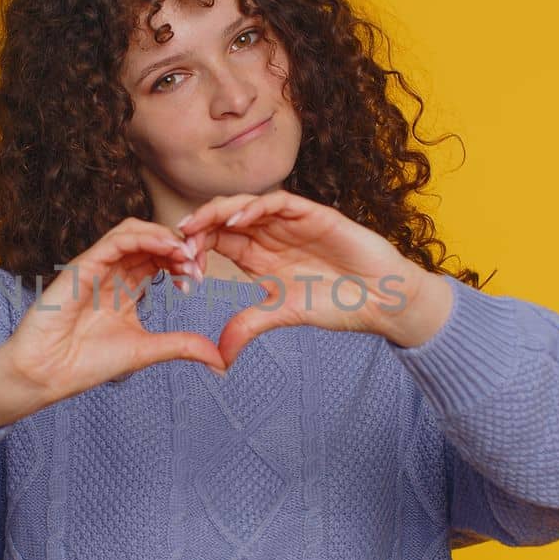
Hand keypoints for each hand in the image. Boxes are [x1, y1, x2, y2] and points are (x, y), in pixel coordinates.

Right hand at [0, 217, 228, 404]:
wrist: (46, 374)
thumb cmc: (86, 363)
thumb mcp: (146, 350)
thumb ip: (181, 346)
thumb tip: (219, 359)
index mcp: (124, 288)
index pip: (158, 260)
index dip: (182, 262)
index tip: (200, 278)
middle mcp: (110, 272)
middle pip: (150, 241)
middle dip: (178, 247)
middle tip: (198, 264)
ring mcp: (96, 265)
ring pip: (134, 231)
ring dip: (164, 238)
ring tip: (186, 255)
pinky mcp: (83, 265)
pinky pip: (116, 239)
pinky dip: (145, 238)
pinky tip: (167, 250)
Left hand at [176, 189, 450, 365]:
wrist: (382, 299)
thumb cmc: (338, 305)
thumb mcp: (284, 315)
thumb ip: (250, 325)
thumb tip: (219, 357)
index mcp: (259, 256)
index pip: (217, 241)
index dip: (195, 247)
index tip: (177, 264)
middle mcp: (270, 234)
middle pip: (225, 218)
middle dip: (198, 225)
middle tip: (176, 239)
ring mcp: (291, 222)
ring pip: (246, 204)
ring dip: (219, 212)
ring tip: (197, 225)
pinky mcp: (313, 214)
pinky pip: (278, 202)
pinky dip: (255, 206)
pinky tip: (236, 220)